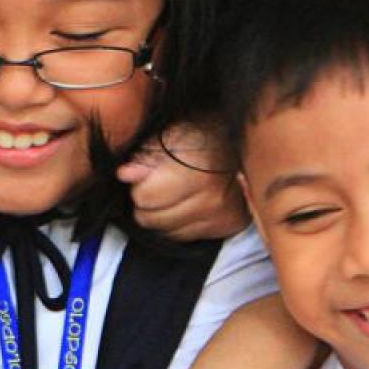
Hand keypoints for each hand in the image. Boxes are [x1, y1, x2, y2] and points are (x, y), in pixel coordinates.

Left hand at [117, 122, 246, 241]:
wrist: (243, 139)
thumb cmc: (201, 132)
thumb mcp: (169, 134)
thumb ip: (144, 156)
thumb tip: (124, 174)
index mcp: (197, 174)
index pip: (145, 198)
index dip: (140, 184)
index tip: (150, 173)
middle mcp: (213, 200)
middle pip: (152, 219)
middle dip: (149, 202)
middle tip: (161, 183)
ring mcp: (222, 216)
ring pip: (167, 232)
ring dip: (164, 214)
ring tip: (176, 191)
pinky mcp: (230, 225)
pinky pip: (186, 237)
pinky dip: (181, 222)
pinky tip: (189, 202)